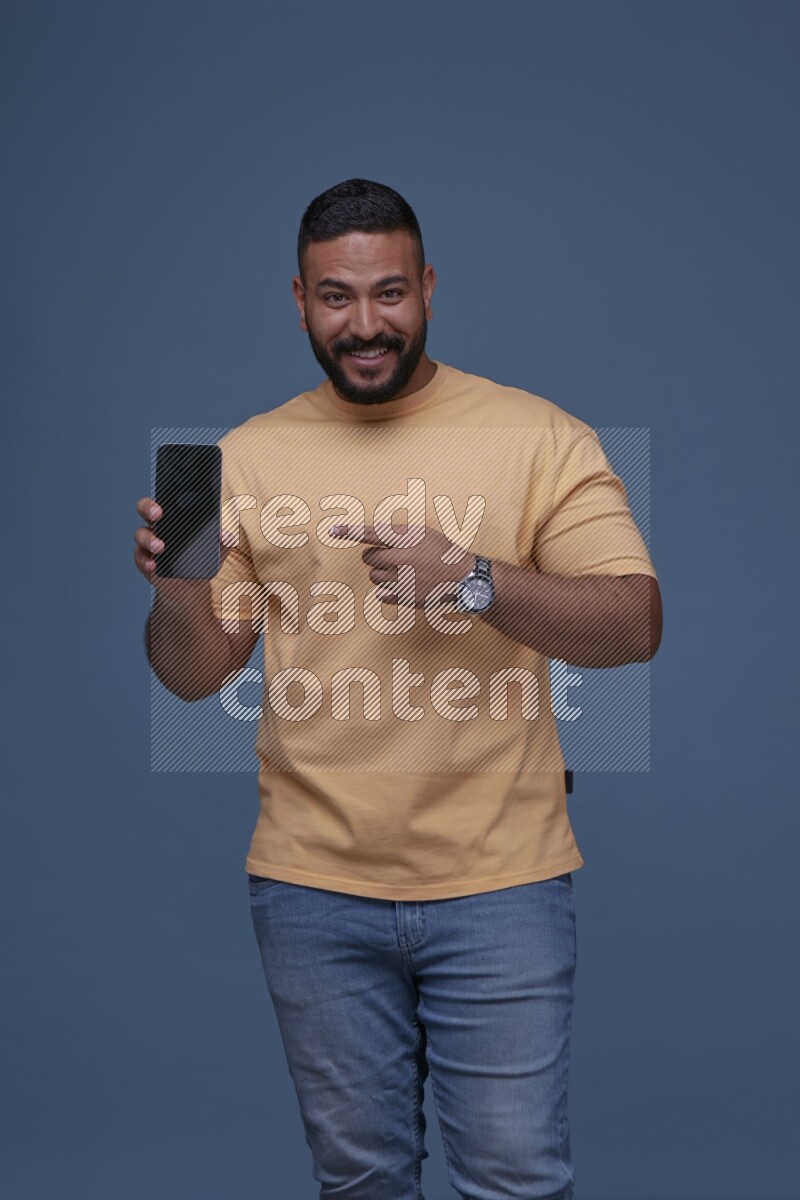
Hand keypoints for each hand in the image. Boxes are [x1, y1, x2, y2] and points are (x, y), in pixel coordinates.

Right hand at [133, 497, 230, 602]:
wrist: (193, 585)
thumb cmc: (202, 559)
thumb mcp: (218, 549)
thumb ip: (225, 540)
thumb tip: (226, 534)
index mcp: (174, 517)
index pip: (167, 497)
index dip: (165, 491)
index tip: (171, 491)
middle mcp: (157, 526)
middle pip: (145, 509)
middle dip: (148, 507)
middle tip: (158, 513)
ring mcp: (148, 543)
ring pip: (141, 534)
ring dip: (149, 539)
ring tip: (160, 547)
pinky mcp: (144, 561)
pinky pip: (140, 558)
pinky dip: (146, 561)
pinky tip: (153, 566)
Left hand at [329, 521, 474, 609]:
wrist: (464, 579)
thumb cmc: (444, 553)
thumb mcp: (424, 533)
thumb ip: (399, 534)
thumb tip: (376, 535)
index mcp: (406, 539)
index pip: (371, 533)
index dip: (350, 531)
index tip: (332, 530)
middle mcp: (400, 558)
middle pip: (368, 557)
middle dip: (375, 556)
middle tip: (393, 557)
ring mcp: (401, 579)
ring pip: (374, 576)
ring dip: (382, 573)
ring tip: (403, 572)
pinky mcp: (403, 597)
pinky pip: (381, 594)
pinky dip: (387, 590)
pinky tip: (404, 586)